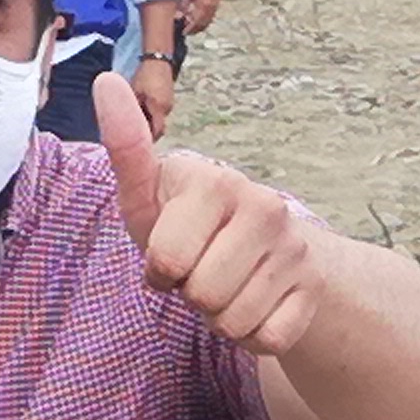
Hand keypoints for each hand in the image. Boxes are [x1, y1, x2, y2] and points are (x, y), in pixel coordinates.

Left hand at [92, 65, 317, 360]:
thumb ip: (127, 149)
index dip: (160, 270)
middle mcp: (263, 206)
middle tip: (201, 272)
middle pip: (202, 295)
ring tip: (226, 286)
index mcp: (216, 181)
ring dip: (221, 317)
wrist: (268, 251)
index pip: (168, 261)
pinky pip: (268, 339)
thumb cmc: (191, 226)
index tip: (168, 254)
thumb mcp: (152, 196)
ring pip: (234, 321)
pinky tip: (256, 304)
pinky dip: (253, 336)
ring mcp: (293, 247)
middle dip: (192, 295)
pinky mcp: (313, 287)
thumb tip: (106, 81)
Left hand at [132, 53, 177, 133]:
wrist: (158, 60)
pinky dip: (152, 113)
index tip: (139, 144)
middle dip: (147, 130)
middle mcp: (167, 108)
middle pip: (158, 127)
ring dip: (149, 120)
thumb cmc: (144, 76)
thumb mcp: (135, 93)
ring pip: (159, 119)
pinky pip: (160, 111)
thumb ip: (134, 110)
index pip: (157, 132)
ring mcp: (170, 103)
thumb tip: (125, 124)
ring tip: (137, 117)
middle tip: (134, 131)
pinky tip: (143, 107)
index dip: (149, 140)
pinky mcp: (169, 98)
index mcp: (158, 108)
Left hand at [183, 0, 223, 34]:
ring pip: (208, 20)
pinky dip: (204, 18)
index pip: (196, 23)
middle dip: (195, 30)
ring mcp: (215, 4)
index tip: (184, 32)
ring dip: (200, 25)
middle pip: (203, 24)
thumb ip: (184, 5)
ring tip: (191, 25)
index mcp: (204, 5)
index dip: (190, 30)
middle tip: (187, 31)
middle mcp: (211, 6)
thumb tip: (178, 16)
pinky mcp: (216, 0)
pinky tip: (198, 15)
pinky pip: (211, 14)